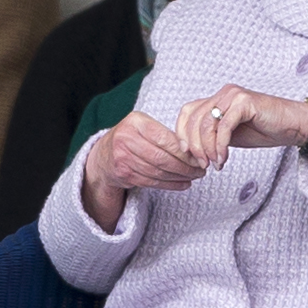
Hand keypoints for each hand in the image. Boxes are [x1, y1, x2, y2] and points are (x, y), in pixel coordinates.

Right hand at [83, 111, 206, 231]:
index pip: (164, 139)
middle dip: (185, 166)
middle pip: (162, 157)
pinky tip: (184, 183)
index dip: (184, 151)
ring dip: (180, 176)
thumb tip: (195, 149)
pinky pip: (152, 182)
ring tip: (195, 176)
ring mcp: (122, 158)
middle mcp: (126, 139)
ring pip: (158, 172)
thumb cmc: (134, 137)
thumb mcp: (146, 126)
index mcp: (136, 122)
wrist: (105, 154)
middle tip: (201, 170)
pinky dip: (171, 184)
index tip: (199, 157)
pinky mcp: (124, 174)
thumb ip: (166, 134)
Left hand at [175, 85, 307, 169]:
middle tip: (202, 165)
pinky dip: (221, 145)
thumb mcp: (230, 134)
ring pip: (206, 123)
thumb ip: (212, 136)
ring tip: (215, 164)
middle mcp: (223, 94)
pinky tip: (223, 159)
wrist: (293, 126)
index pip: (187, 112)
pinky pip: (224, 126)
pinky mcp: (245, 102)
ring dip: (207, 148)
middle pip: (194, 119)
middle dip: (194, 146)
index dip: (182, 134)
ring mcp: (234, 96)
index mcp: (217, 99)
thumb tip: (191, 150)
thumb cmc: (265, 130)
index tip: (186, 154)